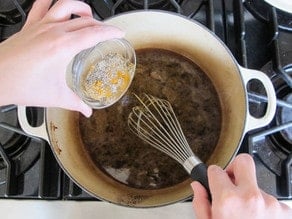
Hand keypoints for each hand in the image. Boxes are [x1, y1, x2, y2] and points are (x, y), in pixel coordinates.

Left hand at [0, 0, 123, 116]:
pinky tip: (59, 7)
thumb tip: (87, 110)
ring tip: (88, 14)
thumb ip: (76, 103)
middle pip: (85, 20)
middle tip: (107, 32)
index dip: (111, 31)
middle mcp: (53, 31)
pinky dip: (52, 2)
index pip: (95, 33)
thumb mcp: (56, 96)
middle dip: (100, 25)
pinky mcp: (30, 26)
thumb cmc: (20, 84)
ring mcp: (40, 26)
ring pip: (66, 5)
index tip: (119, 32)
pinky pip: (42, 4)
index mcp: (63, 47)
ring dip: (81, 7)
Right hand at [191, 153, 291, 218]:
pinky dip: (264, 208)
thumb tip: (198, 187)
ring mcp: (271, 203)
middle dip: (235, 169)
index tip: (214, 181)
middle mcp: (251, 197)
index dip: (213, 176)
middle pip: (244, 162)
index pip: (216, 170)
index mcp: (228, 200)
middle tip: (232, 182)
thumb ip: (201, 203)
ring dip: (250, 195)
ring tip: (247, 216)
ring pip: (257, 185)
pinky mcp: (284, 211)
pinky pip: (270, 200)